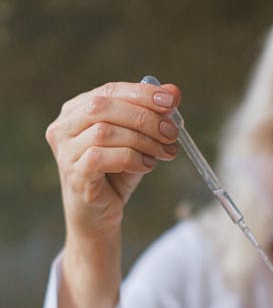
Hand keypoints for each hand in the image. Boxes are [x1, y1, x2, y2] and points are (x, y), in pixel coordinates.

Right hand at [45, 80, 180, 241]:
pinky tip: (147, 166)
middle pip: (103, 107)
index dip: (142, 93)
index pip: (110, 90)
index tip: (172, 100)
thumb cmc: (116, 175)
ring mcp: (65, 152)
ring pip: (104, 132)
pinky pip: (102, 157)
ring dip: (142, 140)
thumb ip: (151, 117)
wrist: (100, 217)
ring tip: (164, 153)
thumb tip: (173, 92)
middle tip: (171, 132)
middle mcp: (64, 127)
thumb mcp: (138, 142)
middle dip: (144, 117)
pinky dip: (131, 159)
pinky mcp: (74, 174)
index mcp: (76, 111)